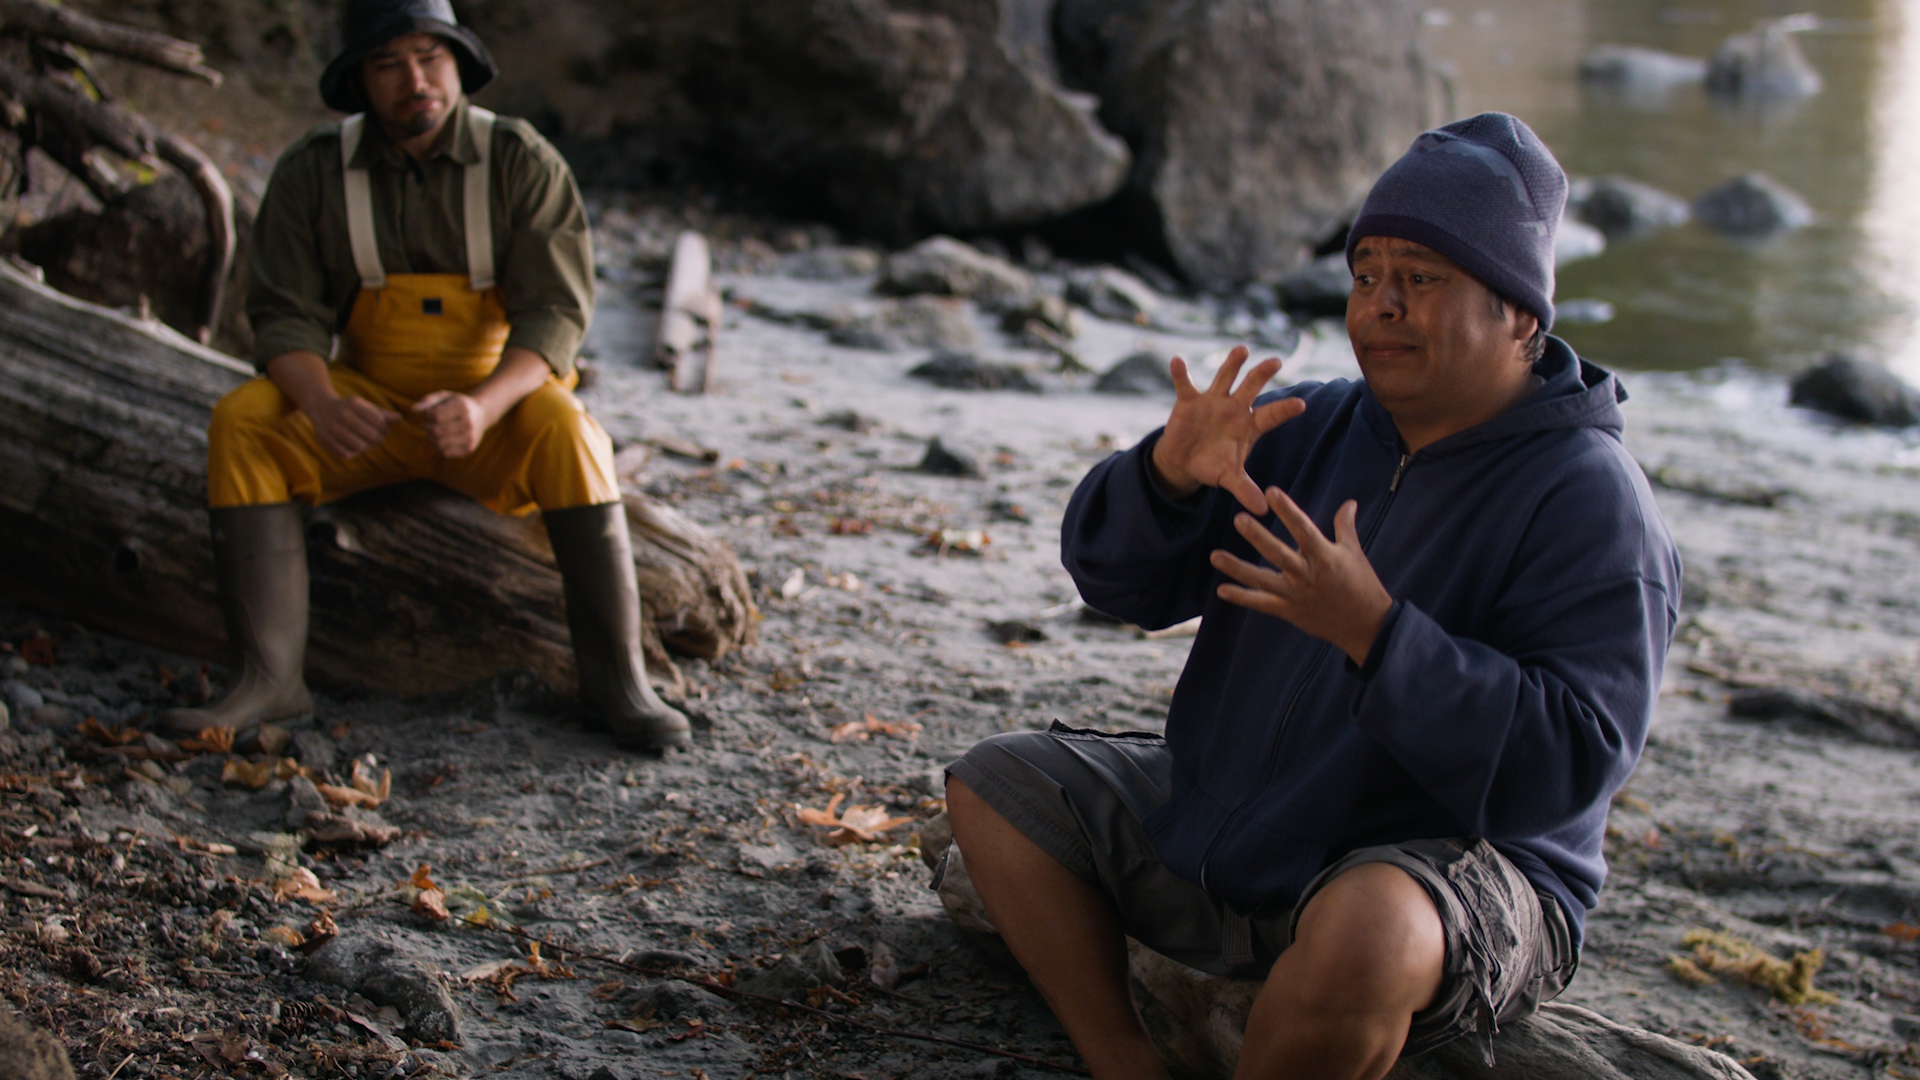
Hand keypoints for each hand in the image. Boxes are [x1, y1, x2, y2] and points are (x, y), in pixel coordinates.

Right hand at [307, 395, 399, 459]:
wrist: (321, 408)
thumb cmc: (351, 409)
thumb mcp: (366, 407)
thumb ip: (383, 414)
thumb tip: (399, 418)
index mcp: (354, 404)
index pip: (380, 423)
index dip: (384, 429)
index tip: (382, 429)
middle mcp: (342, 415)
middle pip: (372, 436)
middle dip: (377, 439)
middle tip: (376, 437)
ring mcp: (332, 428)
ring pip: (360, 447)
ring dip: (366, 446)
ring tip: (365, 441)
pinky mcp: (325, 440)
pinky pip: (347, 454)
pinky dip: (353, 452)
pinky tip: (352, 445)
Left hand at [412, 390, 491, 457]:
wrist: (482, 414)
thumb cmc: (457, 404)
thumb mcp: (444, 397)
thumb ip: (428, 401)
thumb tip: (413, 410)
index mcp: (462, 407)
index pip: (435, 416)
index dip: (427, 416)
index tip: (428, 414)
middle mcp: (468, 423)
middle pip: (436, 431)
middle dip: (427, 428)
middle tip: (427, 424)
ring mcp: (470, 437)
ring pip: (440, 444)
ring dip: (431, 438)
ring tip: (433, 431)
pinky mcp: (469, 448)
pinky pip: (446, 453)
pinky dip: (439, 446)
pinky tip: (442, 439)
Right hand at [1150, 345, 1306, 513]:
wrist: (1184, 461)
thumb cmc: (1212, 465)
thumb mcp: (1229, 478)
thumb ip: (1245, 489)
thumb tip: (1262, 510)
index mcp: (1249, 426)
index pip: (1271, 416)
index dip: (1284, 410)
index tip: (1301, 405)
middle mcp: (1234, 408)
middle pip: (1251, 388)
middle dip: (1262, 375)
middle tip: (1275, 362)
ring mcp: (1212, 401)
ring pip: (1224, 378)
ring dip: (1232, 364)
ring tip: (1242, 350)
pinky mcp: (1189, 401)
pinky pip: (1184, 384)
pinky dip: (1180, 373)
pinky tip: (1177, 361)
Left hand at [1210, 486, 1393, 665]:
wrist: (1365, 625)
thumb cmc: (1362, 585)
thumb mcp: (1354, 553)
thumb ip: (1345, 526)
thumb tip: (1349, 502)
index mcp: (1324, 556)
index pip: (1303, 528)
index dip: (1287, 509)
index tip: (1272, 491)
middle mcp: (1307, 574)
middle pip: (1277, 553)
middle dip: (1257, 536)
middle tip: (1239, 519)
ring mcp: (1295, 594)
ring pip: (1262, 580)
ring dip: (1237, 568)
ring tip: (1215, 556)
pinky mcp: (1289, 611)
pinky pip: (1261, 604)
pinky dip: (1241, 598)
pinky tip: (1222, 590)